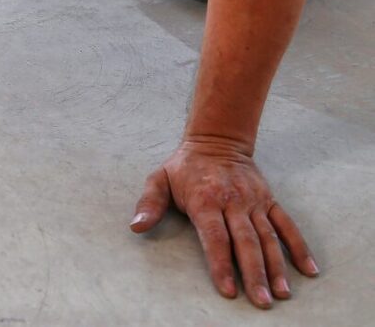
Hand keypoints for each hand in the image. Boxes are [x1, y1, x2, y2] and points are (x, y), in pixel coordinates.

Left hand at [130, 137, 319, 308]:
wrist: (217, 141)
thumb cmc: (184, 167)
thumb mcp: (159, 179)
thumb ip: (149, 204)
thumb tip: (136, 226)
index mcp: (206, 200)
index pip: (215, 237)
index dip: (221, 264)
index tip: (228, 289)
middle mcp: (234, 202)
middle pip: (246, 243)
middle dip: (254, 274)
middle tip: (261, 301)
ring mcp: (255, 202)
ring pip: (269, 238)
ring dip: (277, 267)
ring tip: (282, 293)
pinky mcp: (269, 200)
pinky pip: (287, 225)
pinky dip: (299, 247)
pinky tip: (308, 270)